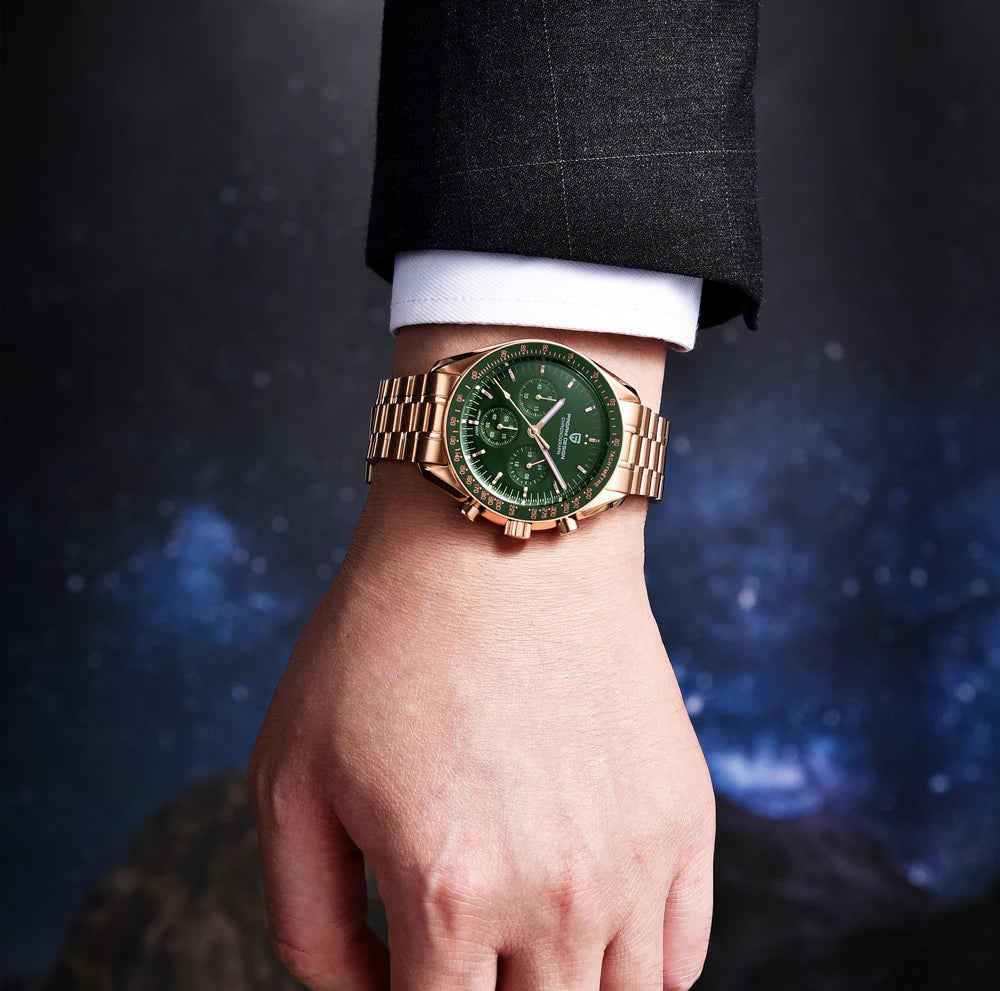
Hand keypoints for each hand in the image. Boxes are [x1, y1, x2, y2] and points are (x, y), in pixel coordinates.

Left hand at [249, 325, 713, 990]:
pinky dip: (635, 973)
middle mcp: (558, 893)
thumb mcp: (290, 774)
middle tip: (461, 952)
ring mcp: (635, 857)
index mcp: (447, 891)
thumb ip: (307, 921)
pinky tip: (590, 930)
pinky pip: (680, 957)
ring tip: (524, 949)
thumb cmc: (385, 644)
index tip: (407, 973)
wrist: (503, 536)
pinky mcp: (684, 816)